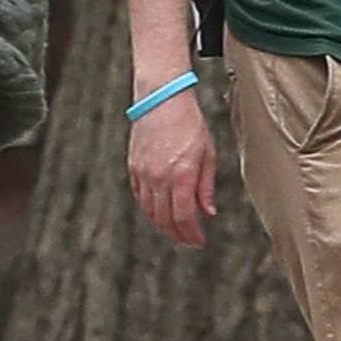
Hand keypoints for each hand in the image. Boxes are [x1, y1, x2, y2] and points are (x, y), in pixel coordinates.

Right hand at [127, 90, 216, 246]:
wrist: (162, 99)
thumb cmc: (188, 122)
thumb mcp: (207, 153)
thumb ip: (206, 186)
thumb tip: (207, 211)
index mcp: (181, 175)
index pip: (183, 217)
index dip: (191, 234)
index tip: (199, 240)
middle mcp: (159, 178)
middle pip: (165, 219)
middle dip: (177, 234)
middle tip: (188, 239)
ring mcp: (143, 173)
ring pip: (150, 211)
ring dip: (162, 224)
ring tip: (175, 228)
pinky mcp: (134, 167)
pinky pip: (140, 197)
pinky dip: (149, 208)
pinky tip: (159, 210)